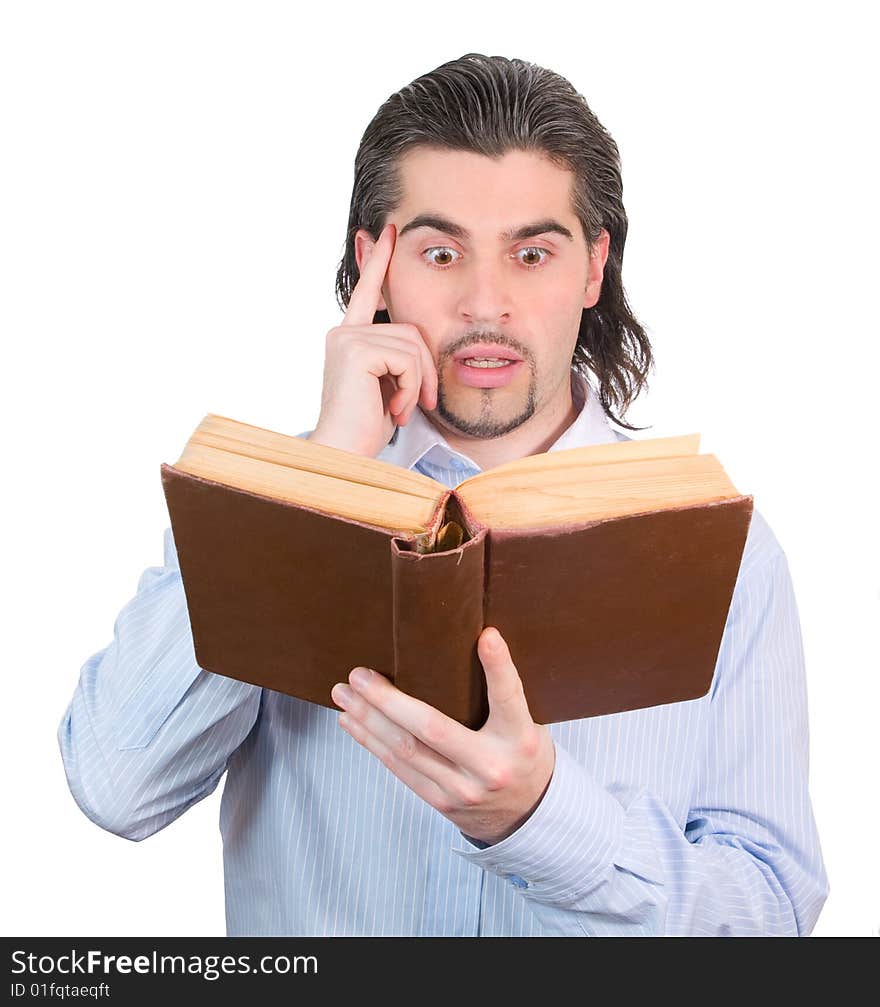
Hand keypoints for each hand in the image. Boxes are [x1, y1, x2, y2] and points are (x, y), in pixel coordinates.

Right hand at [308, 223, 438, 456]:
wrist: (344, 455)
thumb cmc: (366, 429)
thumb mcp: (389, 386)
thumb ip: (398, 359)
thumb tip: (418, 342)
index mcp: (350, 339)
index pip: (368, 293)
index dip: (378, 262)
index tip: (386, 231)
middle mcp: (344, 333)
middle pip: (411, 329)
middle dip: (425, 369)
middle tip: (422, 404)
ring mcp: (348, 339)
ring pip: (413, 345)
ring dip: (418, 384)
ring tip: (402, 411)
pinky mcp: (356, 350)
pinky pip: (407, 359)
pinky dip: (410, 389)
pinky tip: (395, 410)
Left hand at [330, 627, 555, 844]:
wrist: (529, 815)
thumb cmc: (522, 755)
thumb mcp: (527, 724)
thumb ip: (500, 697)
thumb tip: (471, 642)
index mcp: (520, 739)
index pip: (509, 698)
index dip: (498, 667)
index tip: (487, 636)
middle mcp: (491, 766)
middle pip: (432, 729)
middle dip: (388, 701)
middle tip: (359, 675)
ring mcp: (462, 789)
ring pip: (405, 750)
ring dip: (368, 720)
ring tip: (343, 694)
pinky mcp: (440, 801)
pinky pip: (400, 769)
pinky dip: (372, 742)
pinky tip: (353, 723)